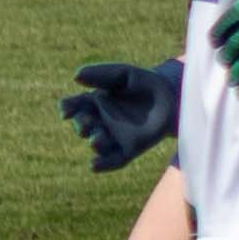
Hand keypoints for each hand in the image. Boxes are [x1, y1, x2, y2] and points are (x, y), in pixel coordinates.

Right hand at [60, 60, 177, 171]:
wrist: (173, 97)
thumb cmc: (145, 83)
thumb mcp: (124, 74)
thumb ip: (101, 74)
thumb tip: (76, 77)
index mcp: (94, 103)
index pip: (75, 106)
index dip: (68, 108)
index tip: (65, 109)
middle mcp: (101, 121)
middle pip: (84, 126)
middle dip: (81, 125)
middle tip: (85, 124)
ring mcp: (114, 137)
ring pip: (98, 144)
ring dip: (94, 143)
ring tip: (96, 140)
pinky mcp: (129, 150)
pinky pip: (114, 160)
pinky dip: (103, 164)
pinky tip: (94, 165)